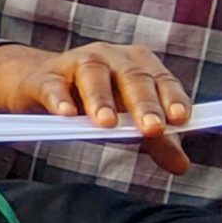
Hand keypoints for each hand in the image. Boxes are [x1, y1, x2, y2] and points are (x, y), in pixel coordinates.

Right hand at [0, 42, 190, 174]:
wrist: (39, 86)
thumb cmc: (93, 102)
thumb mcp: (129, 122)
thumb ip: (156, 141)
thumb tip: (181, 165)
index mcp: (138, 64)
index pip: (161, 79)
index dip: (172, 98)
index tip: (179, 118)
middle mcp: (110, 56)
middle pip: (131, 76)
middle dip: (143, 103)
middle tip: (152, 128)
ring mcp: (75, 62)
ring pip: (93, 75)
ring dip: (101, 99)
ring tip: (107, 124)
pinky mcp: (45, 76)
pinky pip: (54, 85)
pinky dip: (60, 99)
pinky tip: (66, 114)